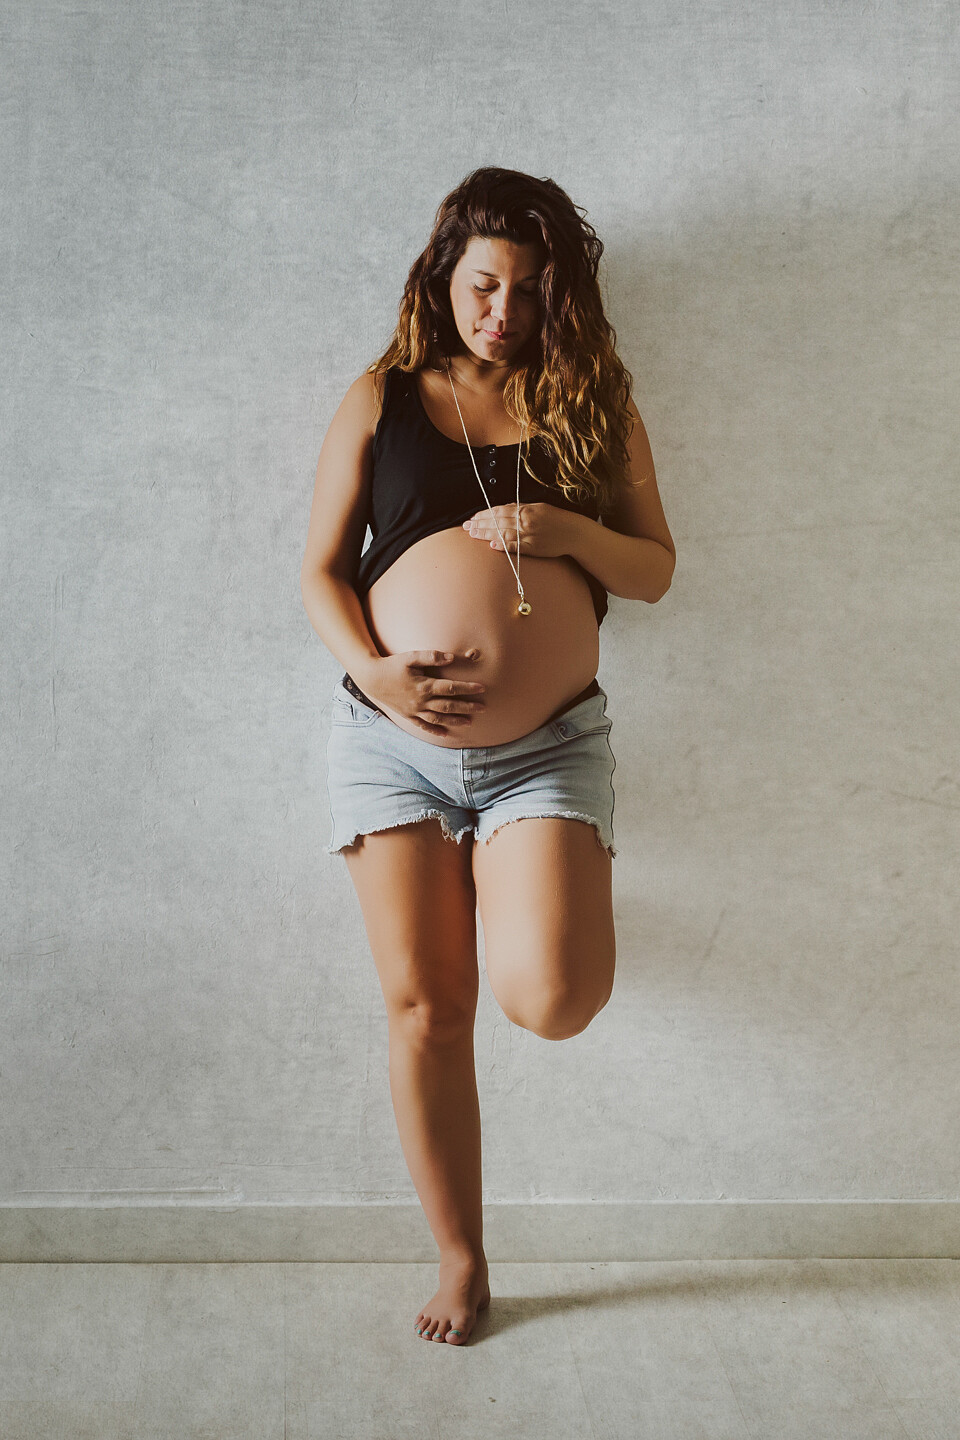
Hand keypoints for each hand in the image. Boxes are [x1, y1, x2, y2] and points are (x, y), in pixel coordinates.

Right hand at [359, 650, 485, 736]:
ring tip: (469, 722)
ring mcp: (414, 710)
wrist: (371, 679)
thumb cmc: (392, 665)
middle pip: (449, 705)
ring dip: (455, 720)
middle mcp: (421, 701)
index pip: (451, 688)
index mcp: (424, 685)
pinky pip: (424, 726)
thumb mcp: (411, 657)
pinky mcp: (408, 715)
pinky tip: (446, 735)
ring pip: (439, 718)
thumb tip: (451, 657)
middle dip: (467, 707)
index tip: (482, 688)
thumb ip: (431, 656)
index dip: (468, 688)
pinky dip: (435, 731)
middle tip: (483, 708)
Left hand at [461, 503, 573, 557]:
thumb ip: (519, 509)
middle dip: (480, 524)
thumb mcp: (537, 508)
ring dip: (486, 534)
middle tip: (465, 527)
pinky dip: (504, 546)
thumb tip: (501, 510)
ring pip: (503, 533)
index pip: (499, 511)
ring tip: (472, 535)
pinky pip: (517, 547)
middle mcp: (525, 521)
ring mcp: (529, 535)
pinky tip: (493, 545)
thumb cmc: (555, 519)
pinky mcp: (534, 548)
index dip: (484, 514)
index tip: (472, 518)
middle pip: (497, 522)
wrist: (574, 532)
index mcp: (525, 510)